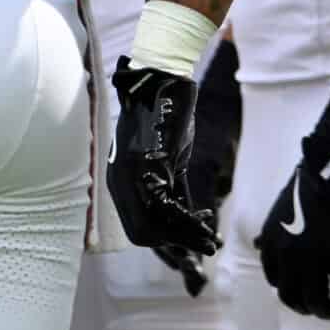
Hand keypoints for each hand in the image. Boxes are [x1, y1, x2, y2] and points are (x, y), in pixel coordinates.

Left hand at [109, 57, 220, 261]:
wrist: (165, 85)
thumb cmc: (167, 120)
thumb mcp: (168, 163)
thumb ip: (171, 191)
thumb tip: (186, 221)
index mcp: (118, 182)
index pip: (137, 228)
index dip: (166, 240)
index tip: (192, 241)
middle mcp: (119, 182)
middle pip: (142, 235)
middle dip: (177, 244)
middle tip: (204, 243)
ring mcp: (130, 174)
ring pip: (156, 226)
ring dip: (188, 237)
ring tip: (210, 239)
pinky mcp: (148, 164)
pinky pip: (169, 208)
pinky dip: (190, 223)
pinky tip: (207, 224)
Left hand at [259, 79, 329, 320]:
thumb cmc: (309, 183)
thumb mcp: (281, 210)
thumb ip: (273, 232)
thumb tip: (259, 245)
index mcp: (271, 239)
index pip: (273, 279)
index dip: (288, 292)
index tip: (302, 295)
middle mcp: (285, 251)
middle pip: (292, 296)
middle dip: (307, 308)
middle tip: (323, 311)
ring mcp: (310, 254)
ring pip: (316, 299)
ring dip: (328, 312)